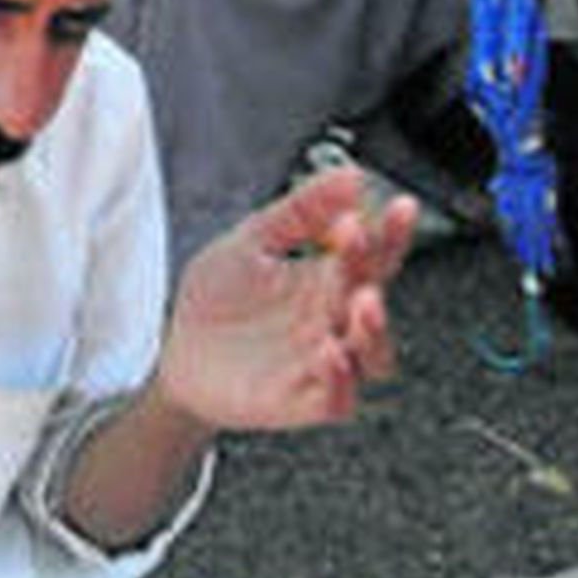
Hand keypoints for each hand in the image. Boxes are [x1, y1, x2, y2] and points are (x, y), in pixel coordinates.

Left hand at [159, 168, 412, 432]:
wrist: (177, 354)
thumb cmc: (218, 301)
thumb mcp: (253, 239)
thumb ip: (301, 209)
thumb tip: (352, 176)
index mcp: (329, 281)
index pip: (373, 255)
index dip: (391, 232)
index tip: (400, 205)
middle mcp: (334, 322)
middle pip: (373, 296)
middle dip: (373, 269)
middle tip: (361, 239)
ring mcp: (323, 364)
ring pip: (372, 356)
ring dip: (374, 331)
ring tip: (365, 301)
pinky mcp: (302, 401)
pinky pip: (335, 398)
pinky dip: (339, 378)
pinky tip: (329, 351)